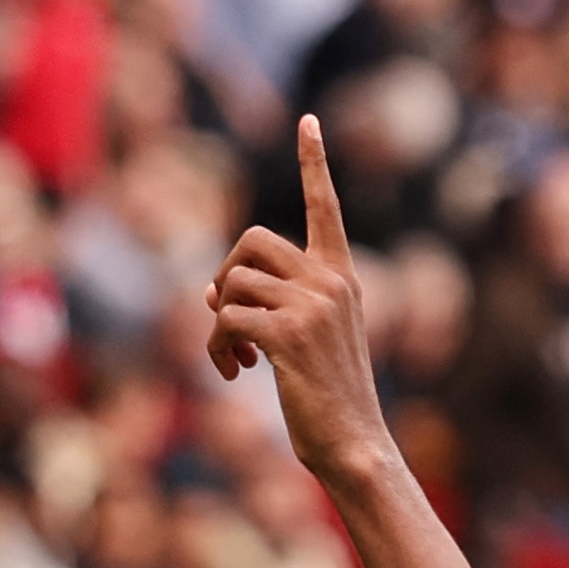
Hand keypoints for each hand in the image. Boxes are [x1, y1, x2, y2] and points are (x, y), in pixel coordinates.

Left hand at [206, 119, 396, 485]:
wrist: (354, 446)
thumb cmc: (330, 402)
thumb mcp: (307, 342)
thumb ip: (272, 306)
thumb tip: (213, 292)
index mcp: (342, 278)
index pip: (325, 207)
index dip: (314, 162)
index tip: (308, 121)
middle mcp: (331, 282)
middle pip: (251, 240)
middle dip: (225, 275)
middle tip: (225, 316)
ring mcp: (312, 306)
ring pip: (233, 283)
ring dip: (218, 324)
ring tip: (233, 360)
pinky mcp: (289, 334)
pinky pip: (228, 319)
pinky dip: (218, 347)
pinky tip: (234, 374)